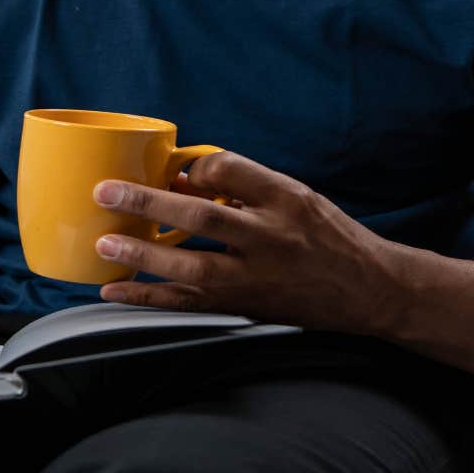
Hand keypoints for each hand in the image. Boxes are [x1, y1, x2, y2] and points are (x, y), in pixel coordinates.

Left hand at [91, 151, 402, 335]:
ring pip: (193, 269)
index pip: (231, 170)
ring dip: (143, 255)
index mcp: (285, 199)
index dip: (195, 167)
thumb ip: (246, 185)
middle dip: (150, 203)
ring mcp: (257, 278)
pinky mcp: (245, 306)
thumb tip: (183, 176)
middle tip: (106, 192)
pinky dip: (148, 297)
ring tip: (106, 242)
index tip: (177, 169)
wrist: (368, 290)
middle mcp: (271, 239)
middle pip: (203, 219)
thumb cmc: (327, 236)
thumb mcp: (296, 196)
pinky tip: (115, 288)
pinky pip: (189, 304)